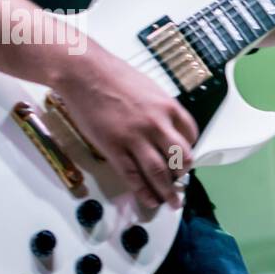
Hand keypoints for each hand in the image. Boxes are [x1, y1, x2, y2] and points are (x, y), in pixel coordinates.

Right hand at [51, 45, 197, 209]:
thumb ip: (160, 109)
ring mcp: (135, 138)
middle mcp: (156, 124)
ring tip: (172, 202)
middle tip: (181, 184)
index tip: (186, 160)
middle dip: (183, 174)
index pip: (191, 135)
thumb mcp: (149, 88)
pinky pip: (132, 176)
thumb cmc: (113, 75)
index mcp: (168, 107)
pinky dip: (143, 191)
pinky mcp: (114, 148)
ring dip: (168, 191)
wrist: (83, 71)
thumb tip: (167, 128)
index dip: (190, 150)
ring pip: (159, 172)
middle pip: (180, 157)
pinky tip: (150, 200)